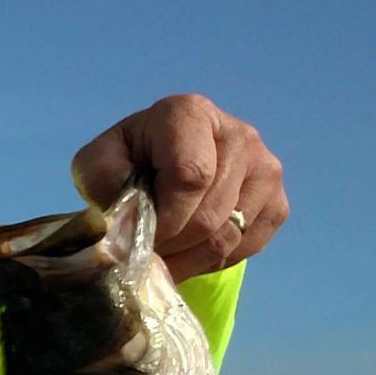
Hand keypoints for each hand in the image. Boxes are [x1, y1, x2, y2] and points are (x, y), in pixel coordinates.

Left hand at [71, 94, 285, 281]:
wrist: (162, 167)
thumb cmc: (127, 163)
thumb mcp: (97, 163)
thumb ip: (102, 181)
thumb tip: (125, 217)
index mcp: (190, 113)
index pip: (190, 176)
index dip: (165, 217)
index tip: (141, 234)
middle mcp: (239, 134)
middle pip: (209, 213)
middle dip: (171, 244)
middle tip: (145, 252)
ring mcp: (265, 168)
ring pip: (229, 235)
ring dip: (188, 258)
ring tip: (162, 255)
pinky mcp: (278, 201)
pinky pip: (248, 246)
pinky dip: (213, 260)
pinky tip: (189, 249)